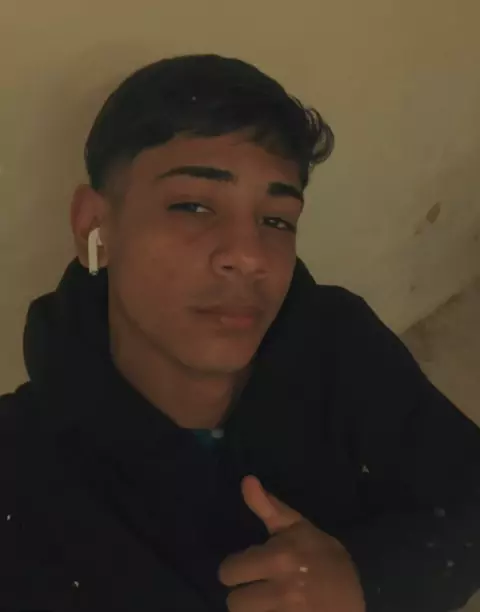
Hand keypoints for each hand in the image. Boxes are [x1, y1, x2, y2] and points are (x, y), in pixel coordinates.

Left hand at [219, 476, 364, 611]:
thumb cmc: (322, 555)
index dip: (235, 569)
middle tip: (258, 589)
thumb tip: (246, 479)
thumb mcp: (297, 526)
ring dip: (255, 611)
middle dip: (243, 595)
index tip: (248, 569)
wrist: (356, 594)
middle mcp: (282, 588)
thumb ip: (268, 507)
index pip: (229, 571)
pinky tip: (280, 610)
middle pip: (233, 602)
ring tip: (269, 602)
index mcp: (280, 556)